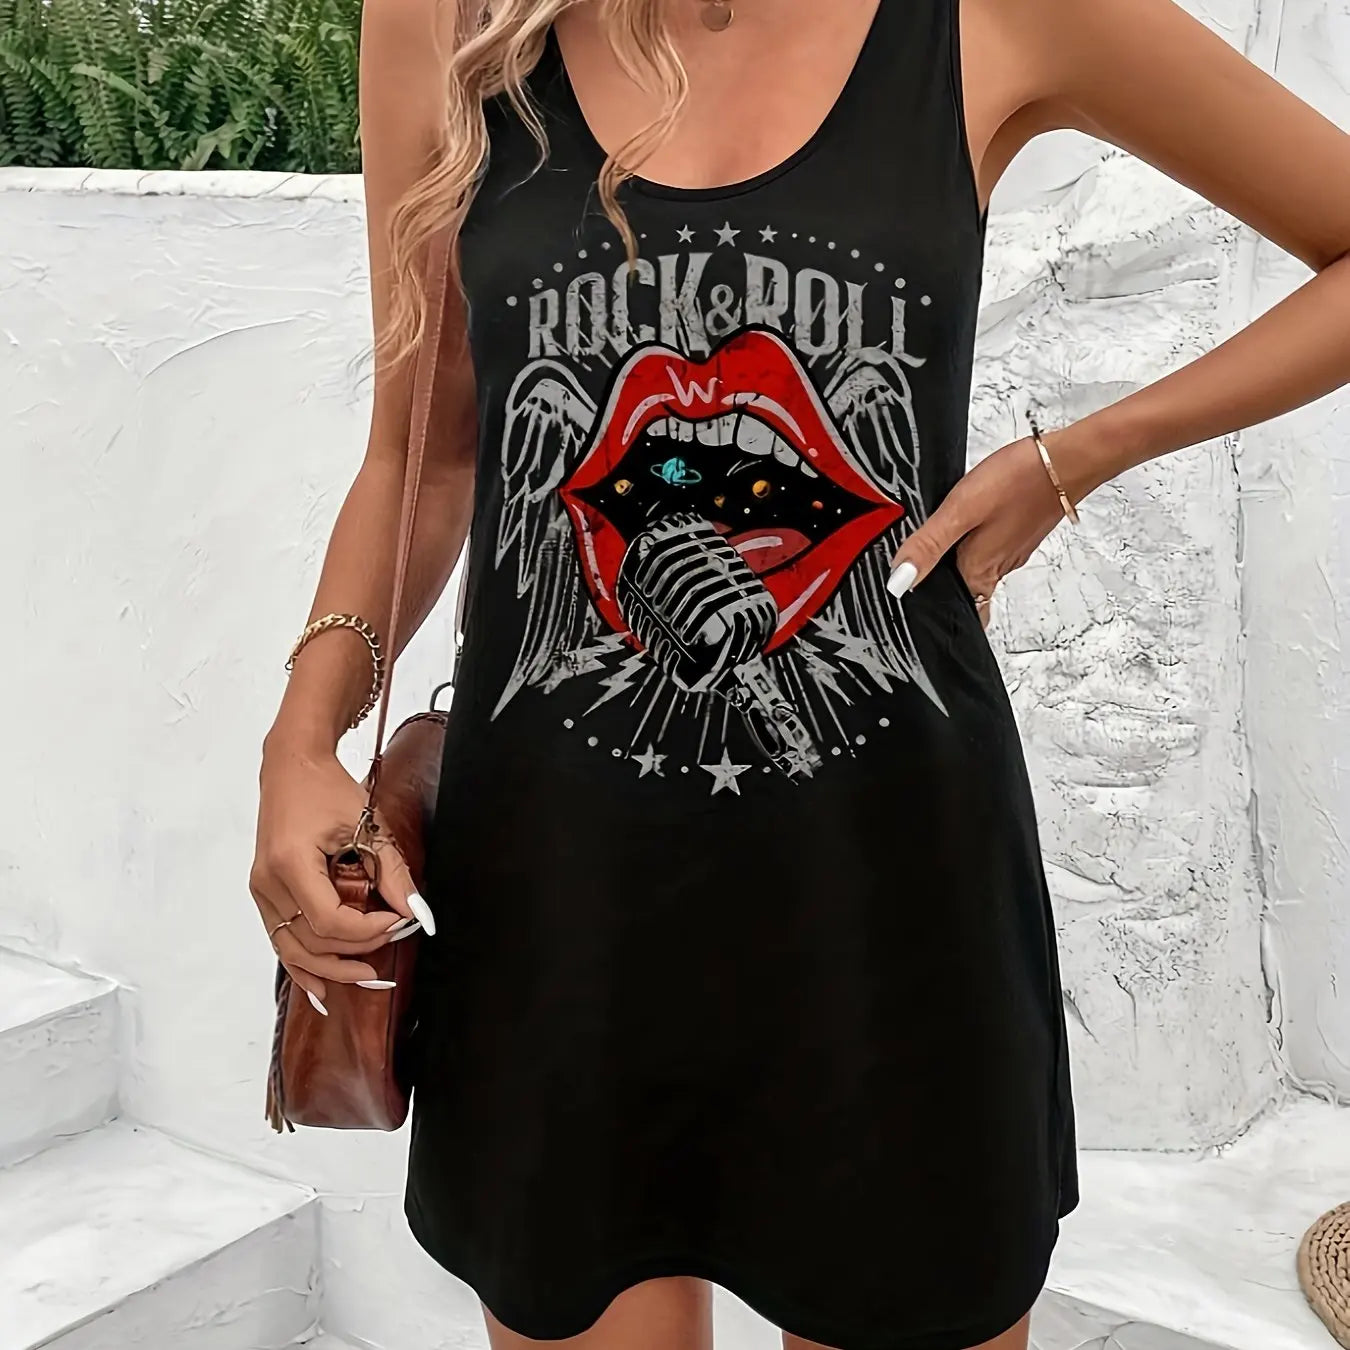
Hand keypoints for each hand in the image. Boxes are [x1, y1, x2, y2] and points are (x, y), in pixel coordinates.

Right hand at [249, 736, 433, 1013]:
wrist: (292, 765)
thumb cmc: (327, 788)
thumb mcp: (367, 825)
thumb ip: (393, 872)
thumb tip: (417, 912)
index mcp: (290, 863)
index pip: (330, 921)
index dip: (368, 931)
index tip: (397, 922)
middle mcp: (268, 882)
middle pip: (311, 941)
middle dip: (354, 951)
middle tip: (390, 943)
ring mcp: (261, 890)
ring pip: (291, 949)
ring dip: (329, 969)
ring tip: (364, 978)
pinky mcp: (265, 893)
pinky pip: (281, 940)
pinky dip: (302, 965)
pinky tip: (320, 989)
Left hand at [885, 432, 1074, 627]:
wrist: (1067, 460)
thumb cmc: (1019, 481)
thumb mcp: (960, 510)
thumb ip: (928, 546)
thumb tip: (900, 582)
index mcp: (978, 571)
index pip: (959, 612)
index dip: (938, 612)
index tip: (917, 606)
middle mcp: (997, 568)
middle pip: (967, 594)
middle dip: (944, 589)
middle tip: (918, 576)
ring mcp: (1012, 551)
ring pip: (978, 571)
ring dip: (957, 565)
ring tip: (934, 549)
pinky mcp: (1020, 533)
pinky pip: (992, 550)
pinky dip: (974, 545)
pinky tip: (965, 526)